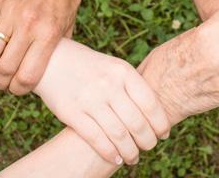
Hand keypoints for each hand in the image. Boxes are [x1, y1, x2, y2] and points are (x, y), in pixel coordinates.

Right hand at [0, 0, 82, 94]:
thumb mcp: (69, 25)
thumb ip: (57, 47)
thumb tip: (47, 68)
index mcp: (48, 34)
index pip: (27, 75)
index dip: (20, 89)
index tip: (19, 89)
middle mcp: (28, 26)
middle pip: (4, 69)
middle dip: (1, 83)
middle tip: (3, 83)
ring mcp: (9, 14)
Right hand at [34, 40, 169, 165]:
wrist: (54, 59)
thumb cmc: (91, 67)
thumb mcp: (115, 67)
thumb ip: (132, 86)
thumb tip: (155, 115)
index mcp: (123, 71)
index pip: (150, 103)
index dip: (160, 123)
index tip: (163, 134)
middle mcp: (108, 84)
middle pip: (137, 122)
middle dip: (148, 141)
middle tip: (150, 147)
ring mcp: (89, 98)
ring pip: (119, 135)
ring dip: (131, 152)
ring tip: (134, 158)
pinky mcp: (71, 112)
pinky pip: (96, 138)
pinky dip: (110, 153)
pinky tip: (116, 158)